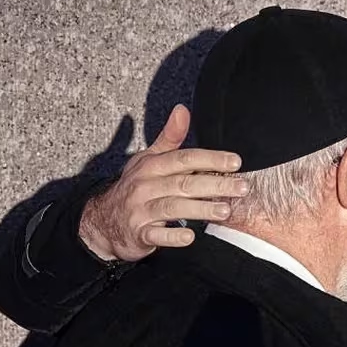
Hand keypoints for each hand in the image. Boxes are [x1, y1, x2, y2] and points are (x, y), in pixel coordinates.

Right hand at [79, 105, 246, 261]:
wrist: (103, 221)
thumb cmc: (135, 187)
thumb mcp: (148, 159)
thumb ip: (169, 137)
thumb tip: (183, 110)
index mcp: (151, 166)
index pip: (183, 158)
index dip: (210, 159)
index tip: (235, 162)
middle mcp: (145, 186)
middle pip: (183, 183)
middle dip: (214, 184)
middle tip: (242, 188)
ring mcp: (140, 211)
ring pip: (173, 207)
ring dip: (200, 208)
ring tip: (225, 211)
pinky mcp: (139, 234)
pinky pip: (157, 236)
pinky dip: (173, 236)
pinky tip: (191, 236)